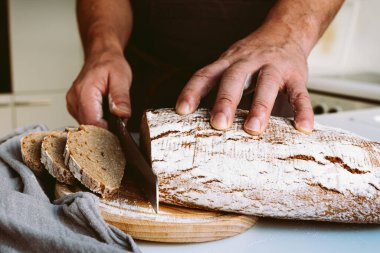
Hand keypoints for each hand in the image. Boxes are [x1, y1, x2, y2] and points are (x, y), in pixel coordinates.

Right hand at [66, 50, 131, 127]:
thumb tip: (121, 115)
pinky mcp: (74, 107)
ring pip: (87, 126)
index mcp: (85, 92)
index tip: (119, 132)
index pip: (93, 123)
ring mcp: (72, 104)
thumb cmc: (111, 64)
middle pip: (89, 127)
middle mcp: (74, 100)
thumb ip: (121, 97)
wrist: (101, 55)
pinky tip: (105, 114)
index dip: (107, 131)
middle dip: (106, 130)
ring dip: (101, 126)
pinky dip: (97, 121)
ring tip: (113, 116)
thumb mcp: (121, 78)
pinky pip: (86, 121)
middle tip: (120, 125)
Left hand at [175, 27, 313, 134]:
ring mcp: (274, 67)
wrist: (285, 32)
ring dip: (260, 106)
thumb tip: (204, 125)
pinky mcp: (296, 75)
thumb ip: (221, 91)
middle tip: (218, 123)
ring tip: (253, 129)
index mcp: (228, 63)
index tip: (182, 110)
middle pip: (234, 78)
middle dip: (225, 101)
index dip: (192, 91)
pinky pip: (299, 94)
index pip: (206, 75)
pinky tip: (302, 128)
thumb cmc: (253, 59)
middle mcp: (249, 62)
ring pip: (267, 84)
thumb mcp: (231, 67)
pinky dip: (302, 111)